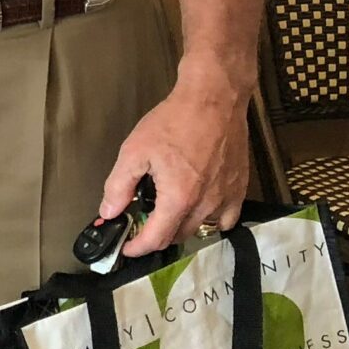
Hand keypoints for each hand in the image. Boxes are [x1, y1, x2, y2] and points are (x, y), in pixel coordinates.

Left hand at [98, 82, 250, 257]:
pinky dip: (210, 220)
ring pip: (201, 229)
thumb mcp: (134, 151)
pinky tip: (197, 207)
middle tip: (141, 224)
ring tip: (165, 213)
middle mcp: (206, 205)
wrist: (213, 100)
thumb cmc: (173, 122)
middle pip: (178, 236)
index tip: (126, 248)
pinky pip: (226, 218)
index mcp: (179, 198)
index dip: (138, 248)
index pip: (157, 239)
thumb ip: (119, 186)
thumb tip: (108, 213)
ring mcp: (227, 198)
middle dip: (156, 236)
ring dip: (180, 228)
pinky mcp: (240, 188)